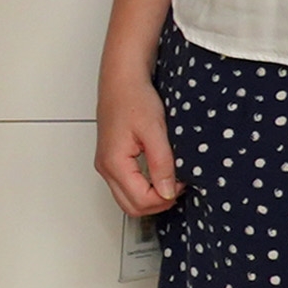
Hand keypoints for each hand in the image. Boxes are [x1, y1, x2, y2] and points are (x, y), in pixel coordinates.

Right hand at [97, 71, 181, 216]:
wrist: (121, 80)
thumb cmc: (134, 98)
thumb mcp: (155, 131)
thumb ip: (161, 164)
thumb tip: (167, 192)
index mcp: (114, 162)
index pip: (141, 200)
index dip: (166, 197)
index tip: (181, 181)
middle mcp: (105, 167)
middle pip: (131, 207)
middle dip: (157, 203)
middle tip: (176, 186)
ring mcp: (105, 165)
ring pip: (127, 200)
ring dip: (150, 198)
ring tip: (169, 180)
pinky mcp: (110, 160)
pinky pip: (125, 187)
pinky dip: (143, 189)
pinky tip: (157, 176)